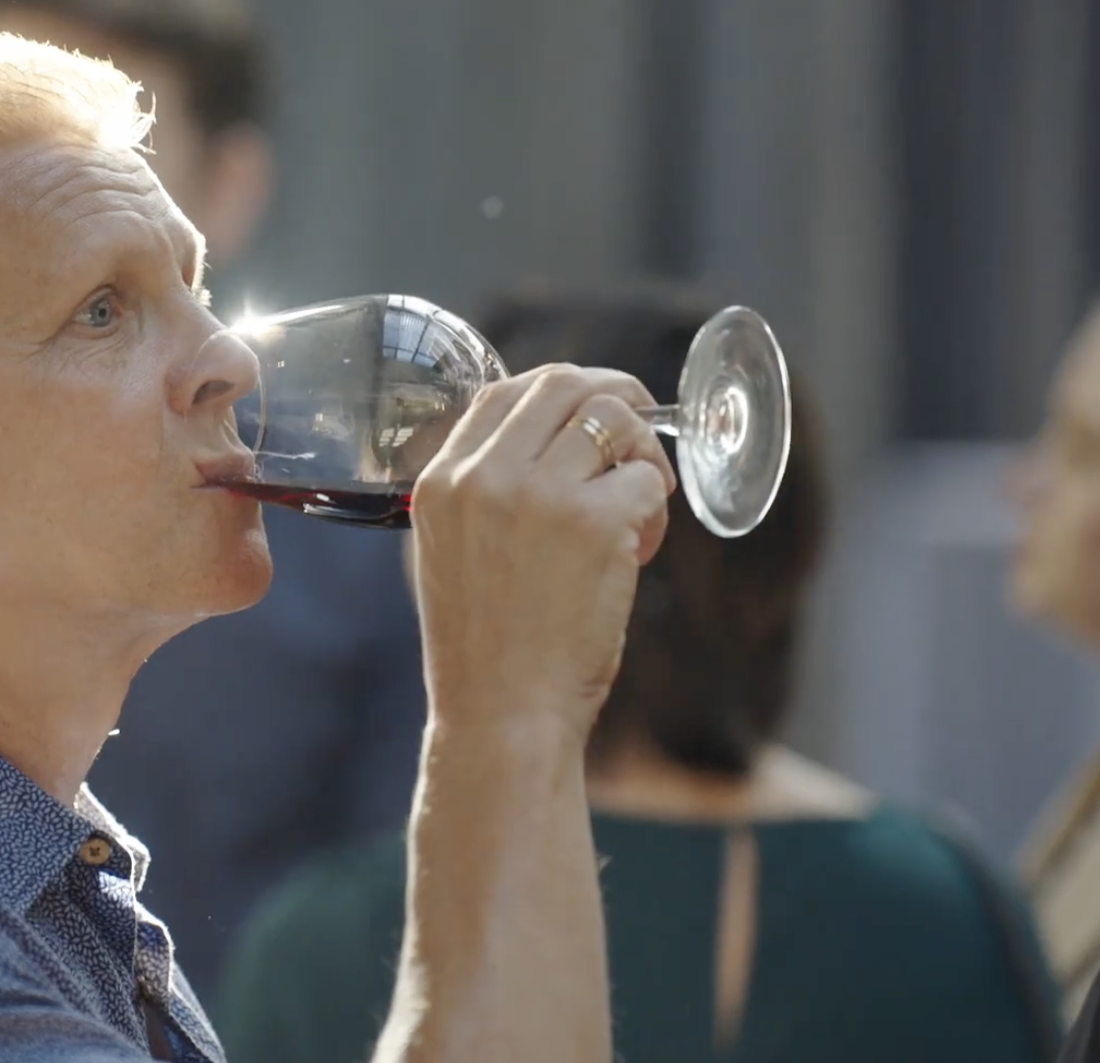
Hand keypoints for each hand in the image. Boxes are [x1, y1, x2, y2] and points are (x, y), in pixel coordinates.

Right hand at [409, 364, 675, 739]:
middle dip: (615, 394)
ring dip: (644, 455)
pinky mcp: (596, 524)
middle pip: (564, 384)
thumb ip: (480, 497)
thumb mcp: (449, 556)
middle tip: (641, 430)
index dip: (558, 390)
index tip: (590, 407)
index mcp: (442, 482)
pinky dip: (658, 509)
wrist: (502, 716)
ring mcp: (541, 495)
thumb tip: (543, 447)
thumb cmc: (486, 651)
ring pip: (616, 421)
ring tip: (643, 508)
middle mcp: (486, 476)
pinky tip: (642, 551)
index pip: (502, 391)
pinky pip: (648, 480)